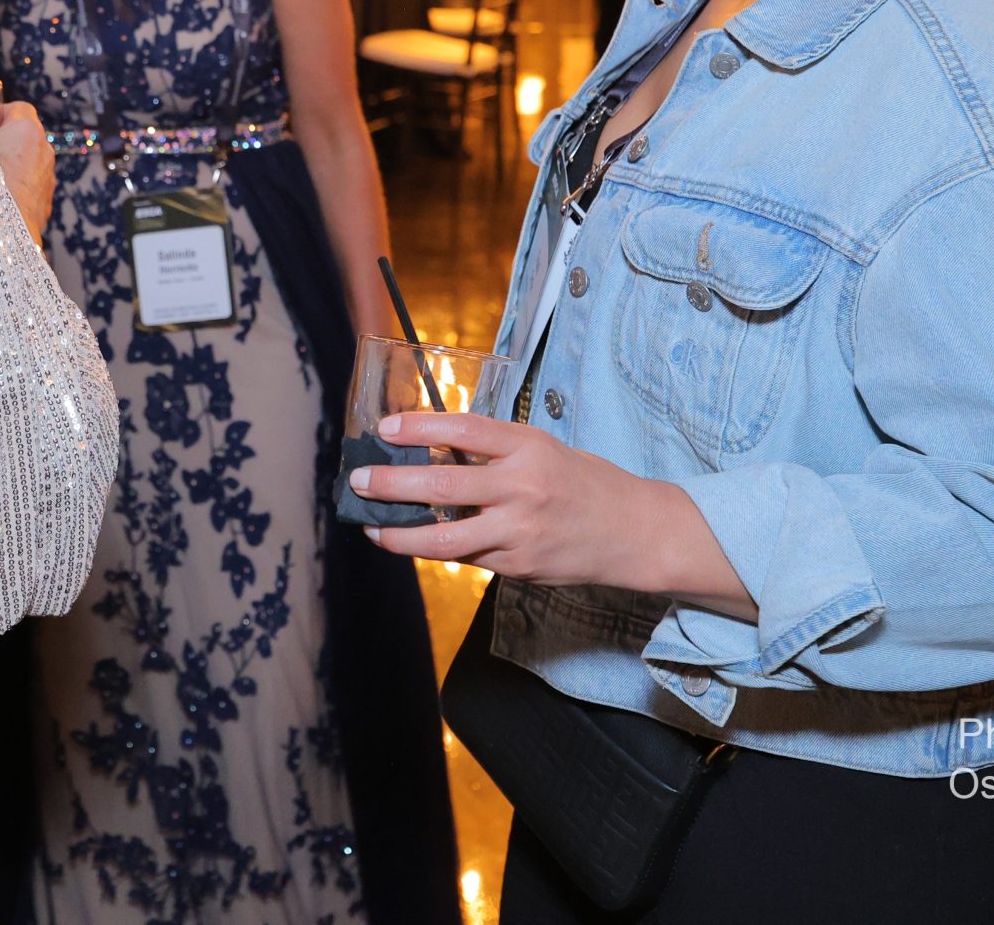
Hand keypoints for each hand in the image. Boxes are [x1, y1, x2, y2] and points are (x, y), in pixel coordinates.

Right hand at [0, 100, 54, 239]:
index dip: (1, 115)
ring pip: (30, 163)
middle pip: (26, 136)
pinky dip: (18, 190)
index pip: (19, 108)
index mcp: (26, 131)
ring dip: (13, 167)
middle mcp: (44, 151)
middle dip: (6, 142)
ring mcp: (47, 178)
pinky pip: (31, 188)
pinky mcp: (46, 203)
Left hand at [350, 410, 661, 586]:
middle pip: (442, 485)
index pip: (463, 430)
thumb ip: (494, 451)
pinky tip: (410, 542)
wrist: (634, 533)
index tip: (385, 428)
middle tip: (358, 479)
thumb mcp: (544, 450)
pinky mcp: (518, 566)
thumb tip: (431, 450)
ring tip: (371, 526)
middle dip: (391, 483)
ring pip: (444, 537)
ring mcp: (519, 532)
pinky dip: (434, 549)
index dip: (419, 427)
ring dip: (399, 533)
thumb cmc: (583, 483)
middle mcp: (522, 488)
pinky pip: (466, 557)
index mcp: (528, 448)